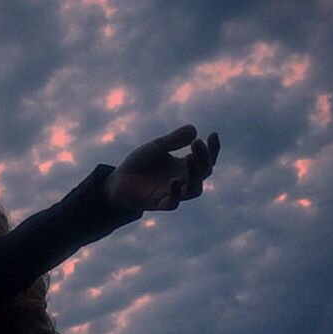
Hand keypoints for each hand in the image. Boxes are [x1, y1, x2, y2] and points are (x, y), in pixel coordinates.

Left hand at [104, 125, 219, 210]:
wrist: (119, 180)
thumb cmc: (140, 163)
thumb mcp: (156, 146)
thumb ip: (174, 140)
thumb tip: (194, 130)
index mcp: (184, 166)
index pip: (206, 159)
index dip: (213, 149)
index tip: (213, 134)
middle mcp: (183, 180)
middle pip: (204, 172)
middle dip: (204, 158)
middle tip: (197, 143)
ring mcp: (172, 193)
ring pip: (194, 190)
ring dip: (195, 174)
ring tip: (189, 157)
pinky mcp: (159, 203)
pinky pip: (173, 203)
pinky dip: (176, 193)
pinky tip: (174, 181)